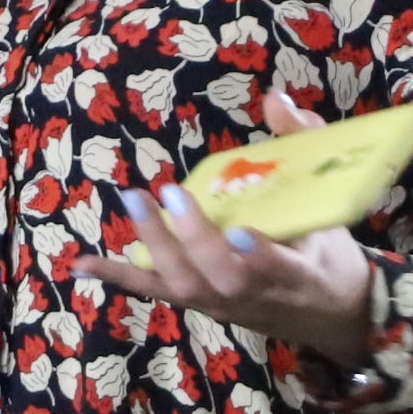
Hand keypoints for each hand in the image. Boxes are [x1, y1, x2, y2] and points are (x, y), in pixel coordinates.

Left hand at [71, 92, 377, 377]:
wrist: (328, 315)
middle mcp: (259, 295)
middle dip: (196, 238)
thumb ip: (304, 147)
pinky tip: (80, 264)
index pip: (280, 271)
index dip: (260, 255)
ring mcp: (223, 304)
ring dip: (156, 244)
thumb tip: (274, 98)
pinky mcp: (198, 303)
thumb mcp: (332, 204)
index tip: (241, 230)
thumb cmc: (327, 251)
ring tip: (134, 200)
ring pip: (186, 285)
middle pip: (223, 277)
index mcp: (302, 273)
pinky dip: (118, 276)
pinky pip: (156, 291)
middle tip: (172, 193)